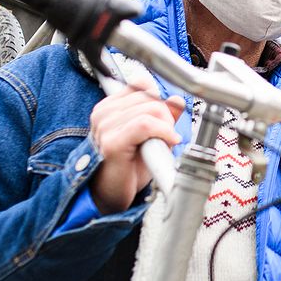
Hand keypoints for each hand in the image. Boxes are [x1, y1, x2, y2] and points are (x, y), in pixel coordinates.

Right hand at [88, 82, 186, 213]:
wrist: (111, 196)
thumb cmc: (128, 168)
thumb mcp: (149, 136)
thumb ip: (162, 116)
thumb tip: (177, 100)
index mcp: (108, 107)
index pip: (141, 84)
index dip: (159, 100)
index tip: (164, 120)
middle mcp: (103, 113)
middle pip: (150, 97)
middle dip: (166, 117)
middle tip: (166, 138)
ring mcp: (105, 127)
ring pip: (151, 109)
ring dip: (166, 128)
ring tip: (162, 144)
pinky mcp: (112, 142)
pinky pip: (146, 124)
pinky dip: (163, 132)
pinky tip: (168, 143)